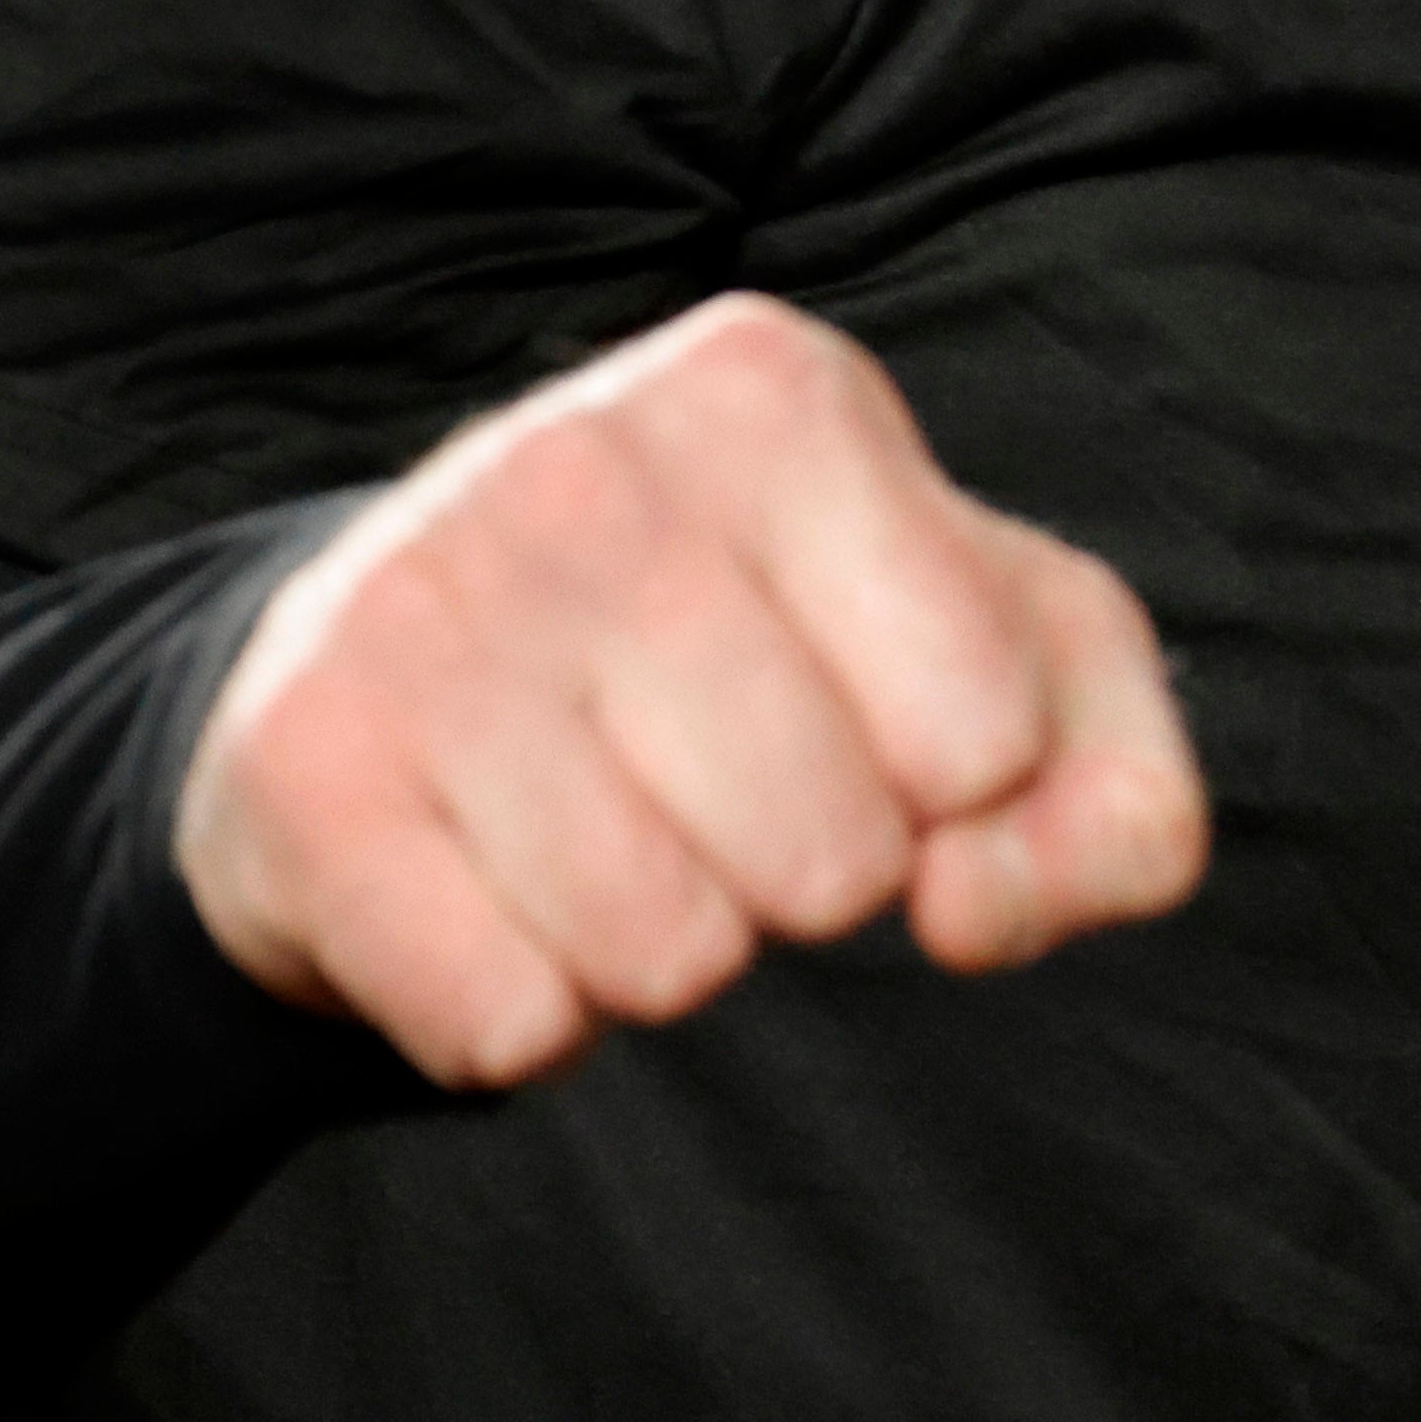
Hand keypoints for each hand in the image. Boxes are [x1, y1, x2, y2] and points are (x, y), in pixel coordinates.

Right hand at [177, 294, 1207, 1093]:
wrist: (406, 671)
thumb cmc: (770, 659)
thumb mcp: (1003, 680)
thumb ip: (1118, 804)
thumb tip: (977, 908)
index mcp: (772, 395)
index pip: (986, 736)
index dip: (948, 788)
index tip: (858, 715)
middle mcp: (583, 460)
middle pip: (831, 860)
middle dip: (803, 878)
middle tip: (711, 788)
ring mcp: (421, 600)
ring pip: (669, 955)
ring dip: (663, 954)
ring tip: (603, 834)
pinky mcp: (302, 763)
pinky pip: (507, 1025)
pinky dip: (526, 1019)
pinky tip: (487, 894)